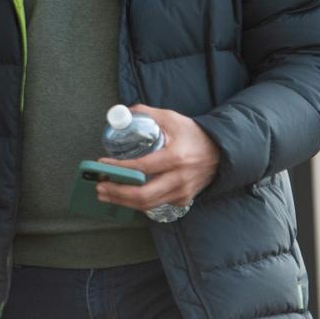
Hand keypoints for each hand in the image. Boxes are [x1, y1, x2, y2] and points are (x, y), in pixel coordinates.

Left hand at [97, 104, 219, 211]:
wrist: (220, 151)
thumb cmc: (192, 133)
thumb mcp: (170, 118)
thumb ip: (145, 113)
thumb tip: (120, 114)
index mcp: (176, 157)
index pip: (143, 167)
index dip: (120, 168)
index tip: (102, 164)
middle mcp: (180, 178)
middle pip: (144, 194)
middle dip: (118, 192)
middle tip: (99, 186)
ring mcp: (183, 192)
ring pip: (148, 204)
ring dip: (123, 201)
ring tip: (105, 193)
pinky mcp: (183, 199)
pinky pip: (156, 205)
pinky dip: (137, 203)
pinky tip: (122, 196)